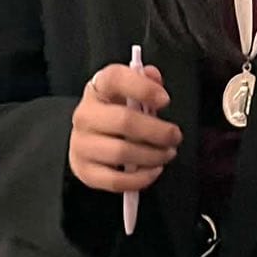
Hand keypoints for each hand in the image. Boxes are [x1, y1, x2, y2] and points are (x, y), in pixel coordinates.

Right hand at [69, 63, 181, 194]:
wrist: (90, 138)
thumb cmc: (116, 112)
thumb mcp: (129, 92)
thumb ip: (145, 82)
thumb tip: (153, 75)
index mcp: (97, 89)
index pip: (115, 79)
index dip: (143, 88)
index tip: (165, 100)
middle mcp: (84, 115)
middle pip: (124, 121)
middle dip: (158, 131)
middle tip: (175, 136)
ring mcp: (81, 144)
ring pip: (121, 153)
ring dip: (152, 156)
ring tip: (167, 154)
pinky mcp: (84, 171)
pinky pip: (115, 180)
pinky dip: (140, 178)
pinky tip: (154, 171)